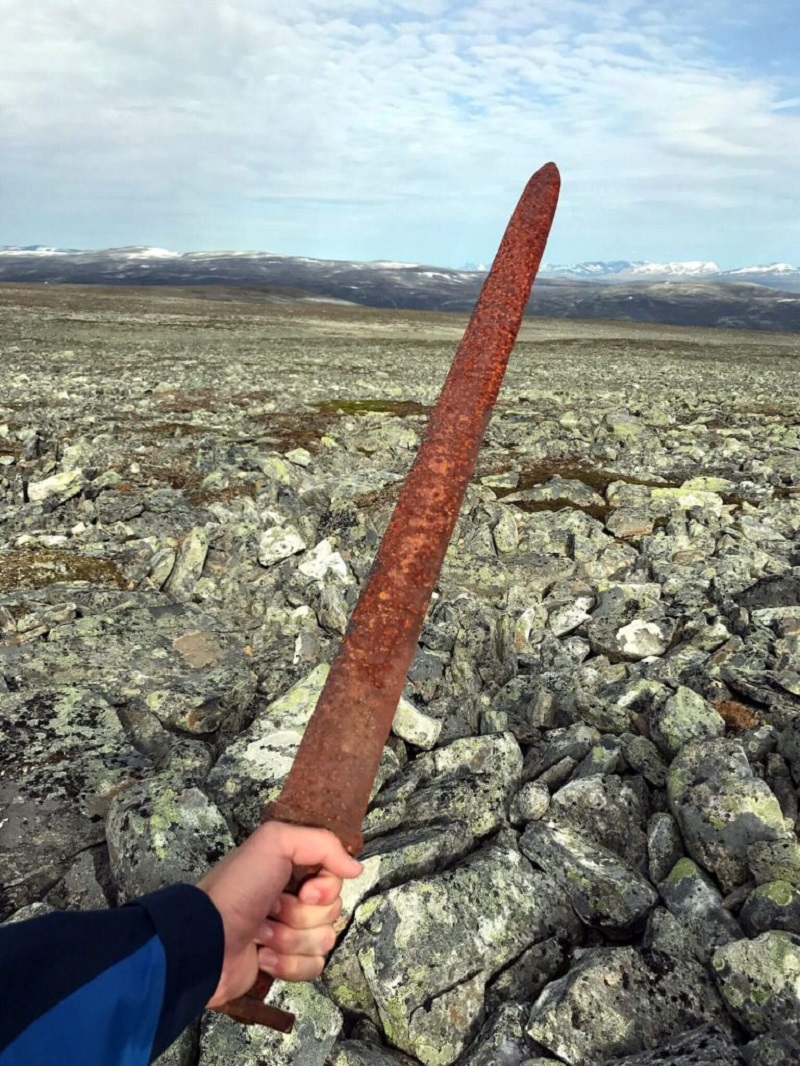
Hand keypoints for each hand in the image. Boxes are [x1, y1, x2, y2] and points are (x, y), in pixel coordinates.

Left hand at [197, 821, 362, 1007]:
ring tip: (261, 934)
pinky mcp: (284, 965)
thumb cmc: (236, 890)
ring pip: (324, 940)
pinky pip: (313, 966)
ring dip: (290, 939)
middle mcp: (292, 897)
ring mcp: (289, 933)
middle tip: (271, 910)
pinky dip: (288, 964)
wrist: (205, 943)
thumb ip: (322, 843)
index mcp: (290, 867)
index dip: (326, 888)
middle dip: (302, 915)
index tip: (305, 890)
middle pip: (333, 910)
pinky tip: (262, 956)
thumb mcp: (275, 842)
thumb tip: (356, 868)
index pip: (335, 878)